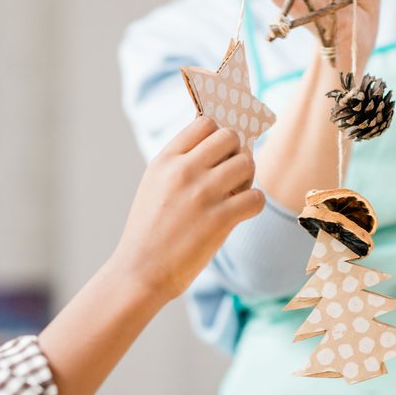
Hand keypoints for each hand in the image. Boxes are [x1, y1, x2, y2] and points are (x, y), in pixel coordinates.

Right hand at [113, 116, 263, 301]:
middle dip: (236, 153)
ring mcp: (202, 193)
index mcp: (165, 160)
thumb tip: (216, 144)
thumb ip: (179, 164)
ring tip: (236, 194)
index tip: (218, 153)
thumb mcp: (154, 186)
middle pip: (229, 137)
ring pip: (247, 163)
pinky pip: (256, 197)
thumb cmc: (149, 231)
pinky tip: (241, 213)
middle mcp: (184, 171)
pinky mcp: (220, 219)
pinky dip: (253, 204)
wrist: (140, 271)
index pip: (204, 123)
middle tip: (231, 175)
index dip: (217, 135)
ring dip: (247, 179)